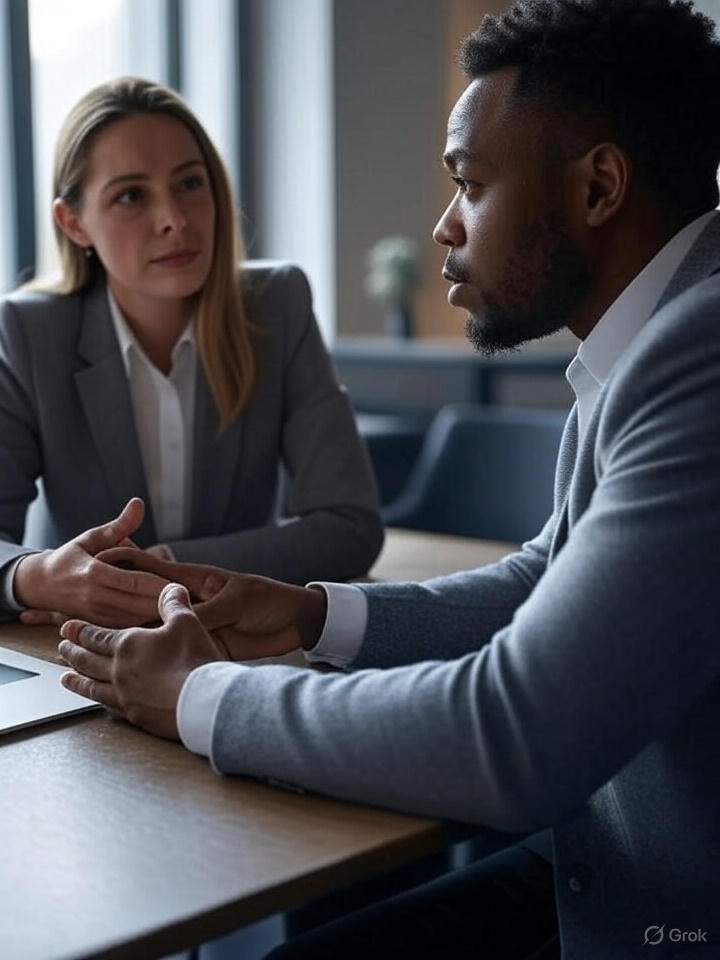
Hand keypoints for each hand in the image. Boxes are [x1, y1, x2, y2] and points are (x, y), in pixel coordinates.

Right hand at [14, 499, 169, 626]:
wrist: (41, 585)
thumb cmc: (71, 557)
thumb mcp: (93, 537)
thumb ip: (120, 524)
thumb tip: (139, 504)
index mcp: (95, 573)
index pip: (136, 582)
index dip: (161, 585)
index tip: (183, 585)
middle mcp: (96, 597)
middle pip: (139, 605)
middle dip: (165, 604)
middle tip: (190, 600)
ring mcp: (96, 615)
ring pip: (136, 621)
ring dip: (158, 617)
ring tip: (183, 611)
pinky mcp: (98, 626)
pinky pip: (127, 629)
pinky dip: (145, 626)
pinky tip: (163, 622)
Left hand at [58, 583, 229, 739]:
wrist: (202, 701)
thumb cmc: (193, 659)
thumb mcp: (186, 622)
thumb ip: (174, 604)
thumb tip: (171, 588)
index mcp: (128, 644)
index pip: (97, 636)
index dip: (81, 631)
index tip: (66, 628)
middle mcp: (119, 671)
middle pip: (89, 660)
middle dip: (73, 652)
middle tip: (61, 648)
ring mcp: (125, 695)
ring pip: (92, 686)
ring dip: (77, 680)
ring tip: (65, 678)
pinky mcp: (135, 715)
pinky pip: (109, 706)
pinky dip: (98, 701)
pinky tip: (98, 701)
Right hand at [96, 548, 327, 659]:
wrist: (297, 623)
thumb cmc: (269, 601)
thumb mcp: (236, 603)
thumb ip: (205, 615)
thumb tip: (175, 629)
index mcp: (193, 582)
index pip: (152, 569)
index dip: (126, 563)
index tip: (96, 559)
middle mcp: (188, 603)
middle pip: (145, 603)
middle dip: (116, 606)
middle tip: (82, 613)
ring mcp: (194, 626)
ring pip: (156, 631)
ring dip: (131, 637)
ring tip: (95, 645)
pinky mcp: (204, 647)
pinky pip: (176, 651)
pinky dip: (157, 658)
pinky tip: (134, 667)